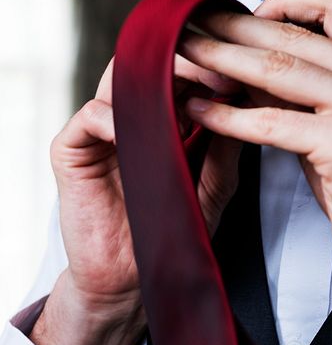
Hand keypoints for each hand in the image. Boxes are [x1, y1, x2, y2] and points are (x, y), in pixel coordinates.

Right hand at [31, 52, 242, 344]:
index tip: (241, 73)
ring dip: (151, 81)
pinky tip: (138, 130)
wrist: (134, 279)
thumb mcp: (214, 185)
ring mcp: (101, 129)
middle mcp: (133, 114)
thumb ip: (226, 146)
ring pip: (119, 79)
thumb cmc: (174, 228)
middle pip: (152, 67)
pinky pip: (89, 116)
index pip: (183, 72)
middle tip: (215, 75)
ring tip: (181, 94)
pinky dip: (113, 115)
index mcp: (166, 116)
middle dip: (186, 65)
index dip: (211, 67)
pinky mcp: (72, 150)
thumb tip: (245, 101)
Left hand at [182, 0, 331, 325]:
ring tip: (182, 57)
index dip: (282, 4)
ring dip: (220, 61)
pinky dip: (229, 115)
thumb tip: (250, 69)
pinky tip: (200, 111)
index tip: (243, 16)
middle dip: (232, 30)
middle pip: (294, 36)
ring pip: (278, 70)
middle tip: (188, 26)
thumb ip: (310, 96)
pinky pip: (272, 121)